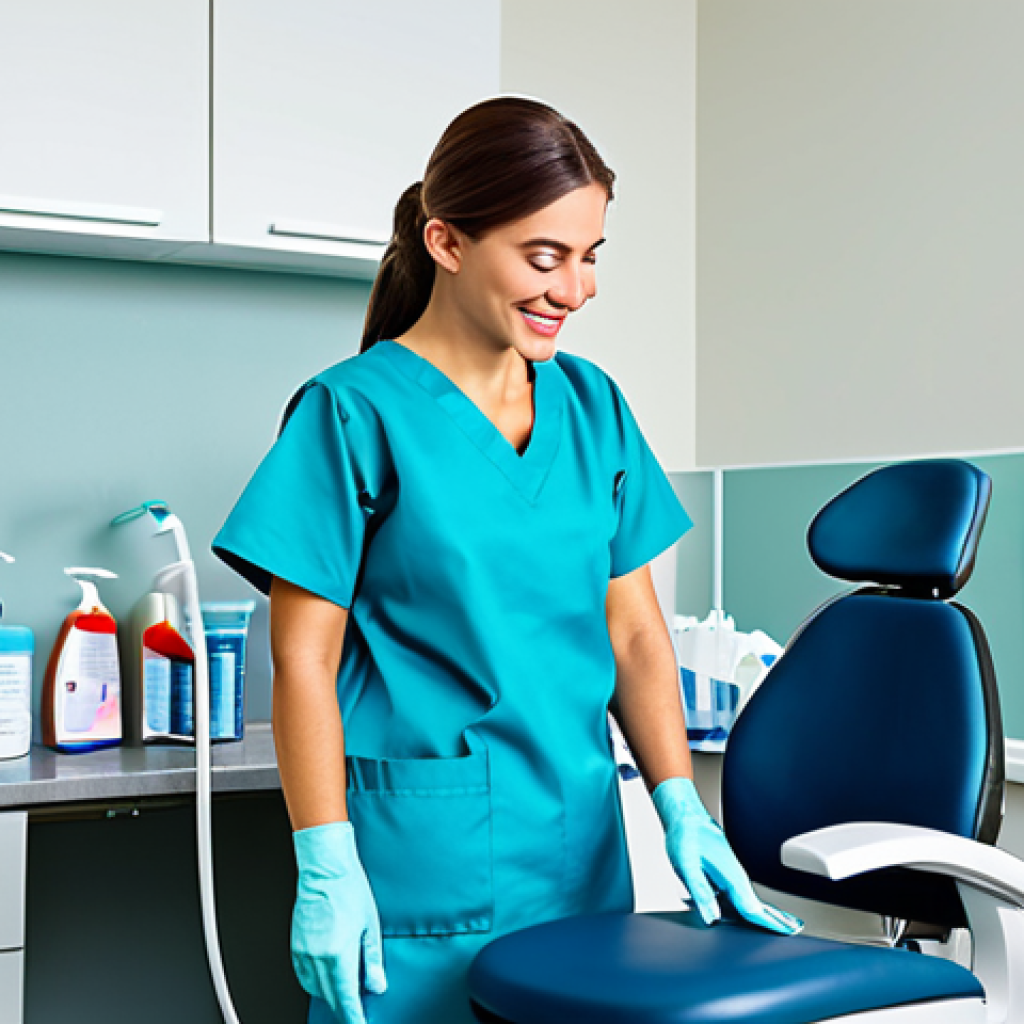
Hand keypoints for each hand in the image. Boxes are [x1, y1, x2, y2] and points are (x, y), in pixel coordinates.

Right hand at [291, 821, 387, 1022]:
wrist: (325, 869)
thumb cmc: (349, 889)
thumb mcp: (370, 925)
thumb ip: (372, 960)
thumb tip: (377, 985)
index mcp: (338, 954)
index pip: (346, 1000)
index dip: (354, 1018)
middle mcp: (318, 957)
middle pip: (331, 998)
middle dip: (344, 1008)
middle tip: (358, 1010)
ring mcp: (304, 953)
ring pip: (316, 989)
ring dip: (331, 995)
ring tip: (347, 991)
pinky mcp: (296, 947)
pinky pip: (304, 976)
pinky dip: (316, 983)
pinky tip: (328, 978)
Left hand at [652, 777, 803, 935]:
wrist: (686, 817)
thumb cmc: (686, 836)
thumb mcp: (687, 864)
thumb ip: (701, 892)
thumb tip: (711, 918)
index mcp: (730, 876)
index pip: (752, 907)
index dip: (769, 923)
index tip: (788, 932)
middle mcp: (735, 876)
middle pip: (757, 904)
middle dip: (776, 919)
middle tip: (796, 930)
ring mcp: (731, 874)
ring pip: (750, 899)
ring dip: (767, 912)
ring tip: (783, 924)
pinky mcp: (725, 872)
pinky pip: (741, 894)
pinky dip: (753, 905)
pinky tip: (754, 911)